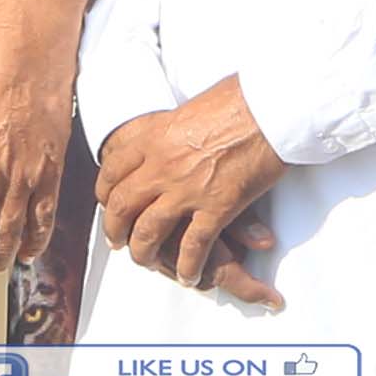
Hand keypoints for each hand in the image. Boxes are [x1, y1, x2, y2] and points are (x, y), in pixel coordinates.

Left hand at [93, 80, 285, 305]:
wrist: (271, 107)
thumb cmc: (239, 99)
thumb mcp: (189, 107)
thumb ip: (172, 126)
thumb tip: (172, 131)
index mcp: (152, 137)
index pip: (112, 171)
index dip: (105, 192)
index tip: (107, 203)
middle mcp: (161, 165)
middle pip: (121, 206)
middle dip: (115, 229)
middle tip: (117, 241)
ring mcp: (186, 188)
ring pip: (148, 232)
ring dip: (143, 253)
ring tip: (146, 262)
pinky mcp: (216, 206)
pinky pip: (192, 247)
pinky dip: (188, 267)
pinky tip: (189, 276)